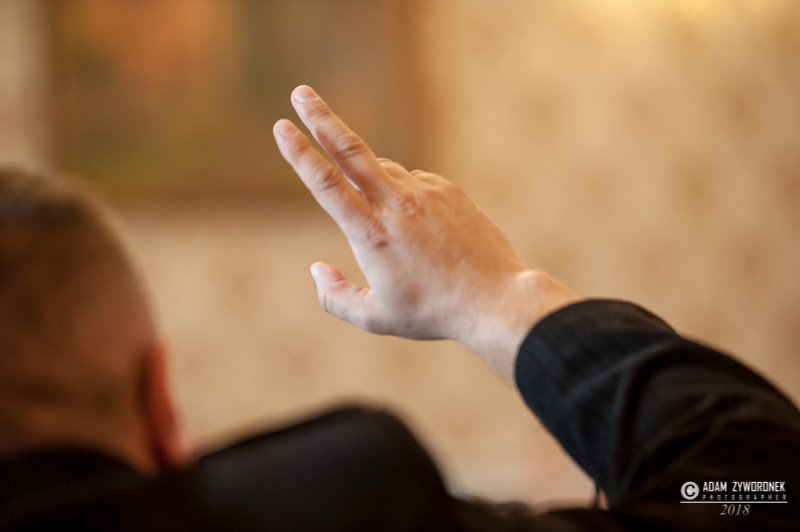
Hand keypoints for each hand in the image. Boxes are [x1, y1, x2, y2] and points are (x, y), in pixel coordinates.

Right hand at [273, 85, 578, 380]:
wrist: (495, 299)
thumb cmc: (433, 313)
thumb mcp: (375, 318)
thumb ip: (335, 296)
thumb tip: (315, 269)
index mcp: (371, 232)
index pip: (326, 183)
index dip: (299, 152)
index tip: (281, 126)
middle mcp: (396, 204)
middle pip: (351, 149)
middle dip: (321, 117)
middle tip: (300, 92)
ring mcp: (426, 193)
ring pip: (384, 168)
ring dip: (367, 175)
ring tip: (382, 218)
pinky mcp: (449, 191)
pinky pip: (414, 181)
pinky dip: (403, 192)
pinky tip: (416, 225)